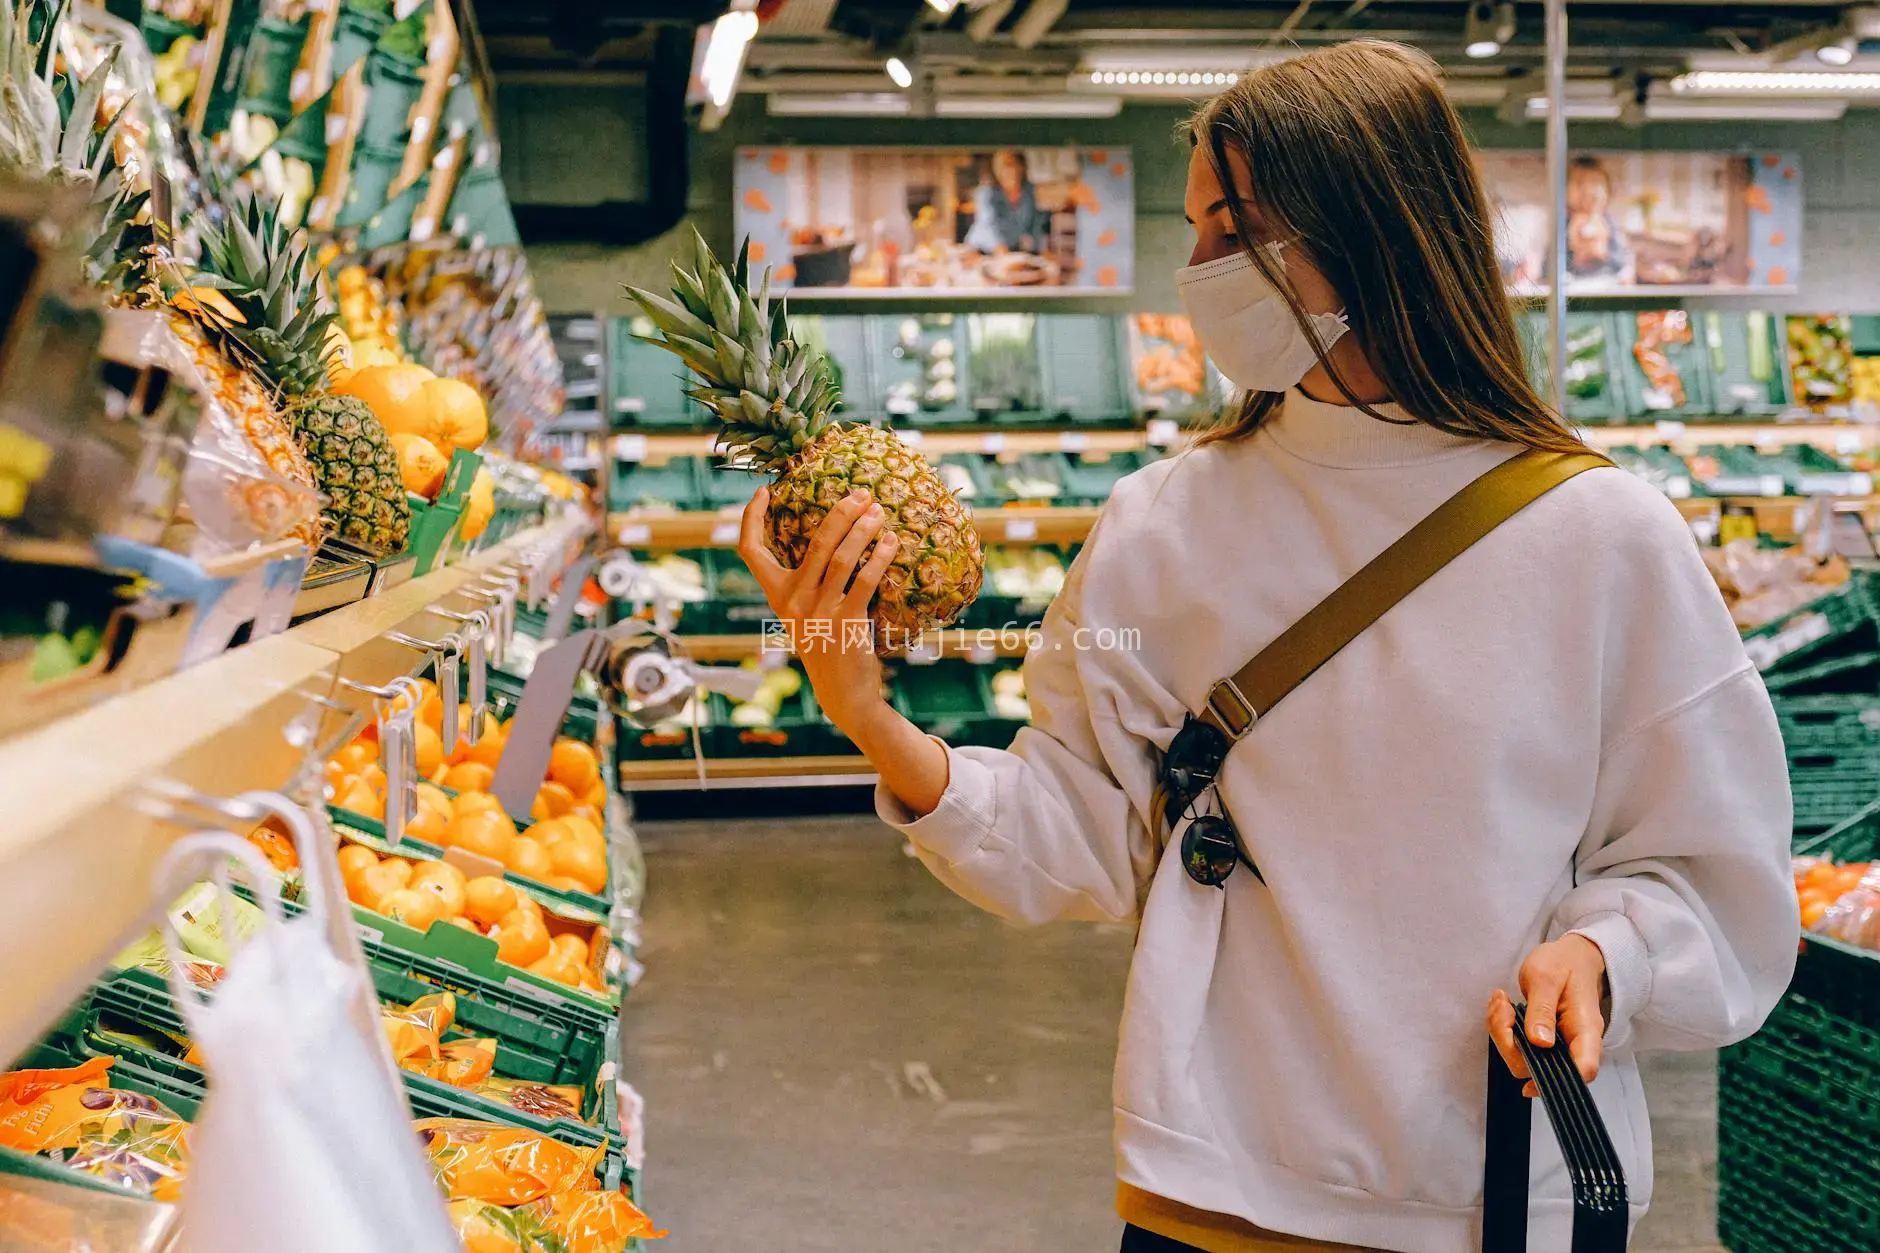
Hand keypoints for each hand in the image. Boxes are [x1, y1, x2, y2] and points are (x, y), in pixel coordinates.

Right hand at [738, 485, 897, 734]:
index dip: (750, 519)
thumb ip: (808, 584)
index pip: (750, 552)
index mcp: (778, 596)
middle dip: (840, 512)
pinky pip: (864, 580)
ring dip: (863, 529)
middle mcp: (794, 601)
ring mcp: (819, 611)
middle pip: (813, 542)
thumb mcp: (806, 615)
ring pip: (840, 557)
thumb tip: (831, 538)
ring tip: (879, 512)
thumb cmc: (828, 646)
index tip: (762, 493)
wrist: (843, 693)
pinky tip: (891, 543)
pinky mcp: (846, 621)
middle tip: (861, 493)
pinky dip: (879, 558)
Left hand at [1486, 933, 1607, 1096]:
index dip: (1558, 1081)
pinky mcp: (1541, 1042)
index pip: (1583, 1069)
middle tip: (1503, 1008)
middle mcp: (1574, 1044)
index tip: (1526, 1072)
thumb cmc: (1564, 964)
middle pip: (1542, 1069)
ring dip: (1502, 1033)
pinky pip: (1517, 1047)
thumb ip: (1542, 1009)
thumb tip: (1540, 1043)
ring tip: (1502, 1002)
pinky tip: (1503, 1006)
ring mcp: (1557, 1045)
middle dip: (1510, 1043)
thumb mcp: (1547, 977)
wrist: (1570, 958)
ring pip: (1523, 1060)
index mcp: (1585, 1029)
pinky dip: (1502, 1028)